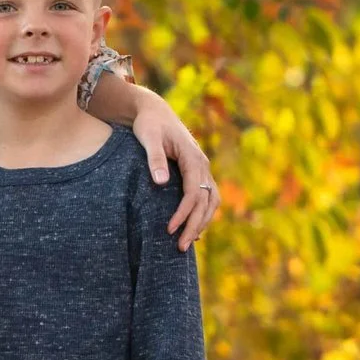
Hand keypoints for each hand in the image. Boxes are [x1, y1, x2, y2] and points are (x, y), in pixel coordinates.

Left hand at [131, 93, 218, 249]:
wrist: (154, 111)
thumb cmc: (149, 124)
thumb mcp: (148, 138)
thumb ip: (155, 159)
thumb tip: (161, 183)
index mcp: (192, 157)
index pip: (193, 192)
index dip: (183, 213)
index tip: (170, 229)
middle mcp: (202, 164)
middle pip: (205, 201)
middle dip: (195, 225)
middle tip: (180, 247)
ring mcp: (202, 169)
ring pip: (211, 201)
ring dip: (202, 223)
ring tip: (187, 242)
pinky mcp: (197, 172)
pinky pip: (207, 197)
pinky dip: (203, 214)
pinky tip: (193, 229)